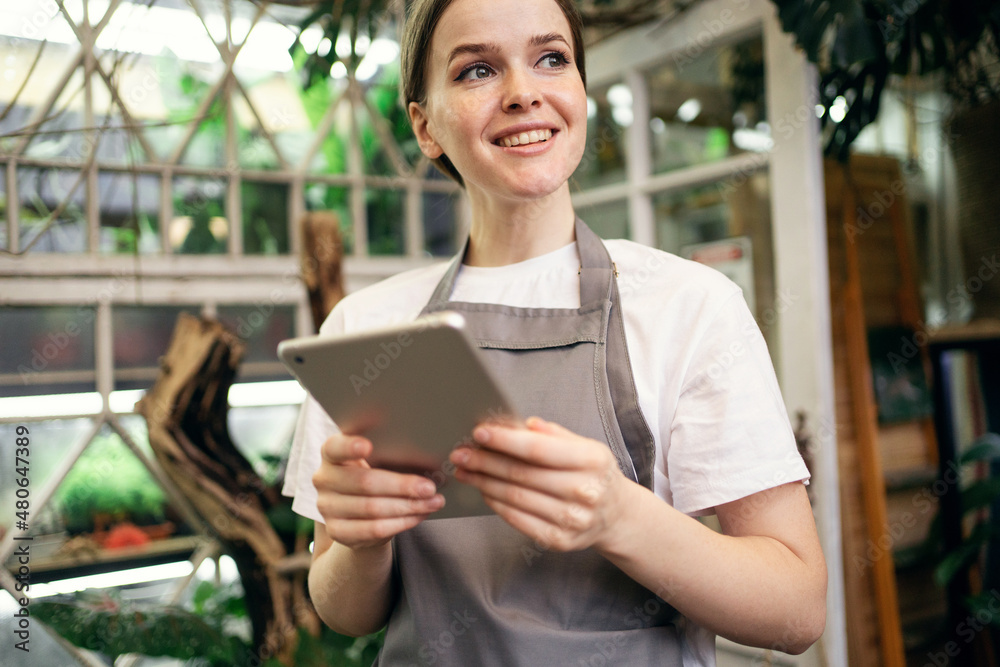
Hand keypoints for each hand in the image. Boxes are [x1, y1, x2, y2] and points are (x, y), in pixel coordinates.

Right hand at [312, 434, 444, 548]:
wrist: (358, 512)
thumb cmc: (374, 475)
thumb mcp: (377, 460)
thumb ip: (390, 453)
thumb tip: (428, 457)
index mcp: (331, 453)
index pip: (335, 447)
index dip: (350, 447)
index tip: (368, 446)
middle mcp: (323, 479)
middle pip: (365, 482)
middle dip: (402, 486)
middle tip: (429, 488)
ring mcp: (326, 507)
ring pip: (372, 509)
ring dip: (408, 506)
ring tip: (433, 502)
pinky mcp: (336, 531)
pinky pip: (373, 529)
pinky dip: (401, 523)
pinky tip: (419, 516)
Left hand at [449, 417, 632, 551]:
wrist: (616, 515)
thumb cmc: (594, 474)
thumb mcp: (585, 446)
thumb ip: (553, 434)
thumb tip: (519, 425)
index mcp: (592, 461)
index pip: (538, 449)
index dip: (505, 441)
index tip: (480, 434)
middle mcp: (585, 491)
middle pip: (522, 474)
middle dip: (485, 462)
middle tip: (461, 453)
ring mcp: (573, 520)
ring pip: (516, 497)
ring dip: (484, 482)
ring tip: (465, 471)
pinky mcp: (559, 540)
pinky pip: (518, 520)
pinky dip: (496, 503)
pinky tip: (484, 490)